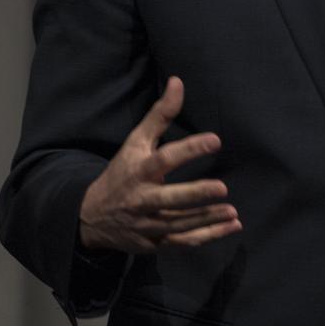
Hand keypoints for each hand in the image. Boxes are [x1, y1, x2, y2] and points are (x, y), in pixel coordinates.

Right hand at [78, 76, 242, 253]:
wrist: (91, 216)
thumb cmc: (122, 172)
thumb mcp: (136, 142)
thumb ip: (159, 115)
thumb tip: (178, 81)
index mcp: (139, 171)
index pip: (164, 159)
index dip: (189, 149)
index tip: (215, 140)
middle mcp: (142, 200)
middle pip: (169, 200)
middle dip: (195, 196)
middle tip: (222, 188)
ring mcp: (147, 225)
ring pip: (179, 226)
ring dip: (207, 220)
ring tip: (232, 213)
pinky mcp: (154, 244)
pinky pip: (183, 243)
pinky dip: (208, 236)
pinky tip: (231, 226)